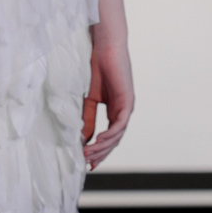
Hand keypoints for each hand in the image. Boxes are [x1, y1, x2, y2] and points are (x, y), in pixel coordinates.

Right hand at [83, 34, 133, 169]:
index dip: (99, 151)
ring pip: (117, 135)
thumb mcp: (88, 99)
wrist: (105, 48)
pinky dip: (110, 134)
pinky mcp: (128, 101)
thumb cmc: (96, 69)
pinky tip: (99, 140)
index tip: (87, 162)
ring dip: (103, 146)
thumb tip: (83, 139)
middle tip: (88, 164)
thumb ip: (87, 118)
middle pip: (113, 140)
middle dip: (101, 154)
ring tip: (89, 154)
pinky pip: (119, 124)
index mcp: (114, 111)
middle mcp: (122, 112)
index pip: (108, 137)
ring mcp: (126, 107)